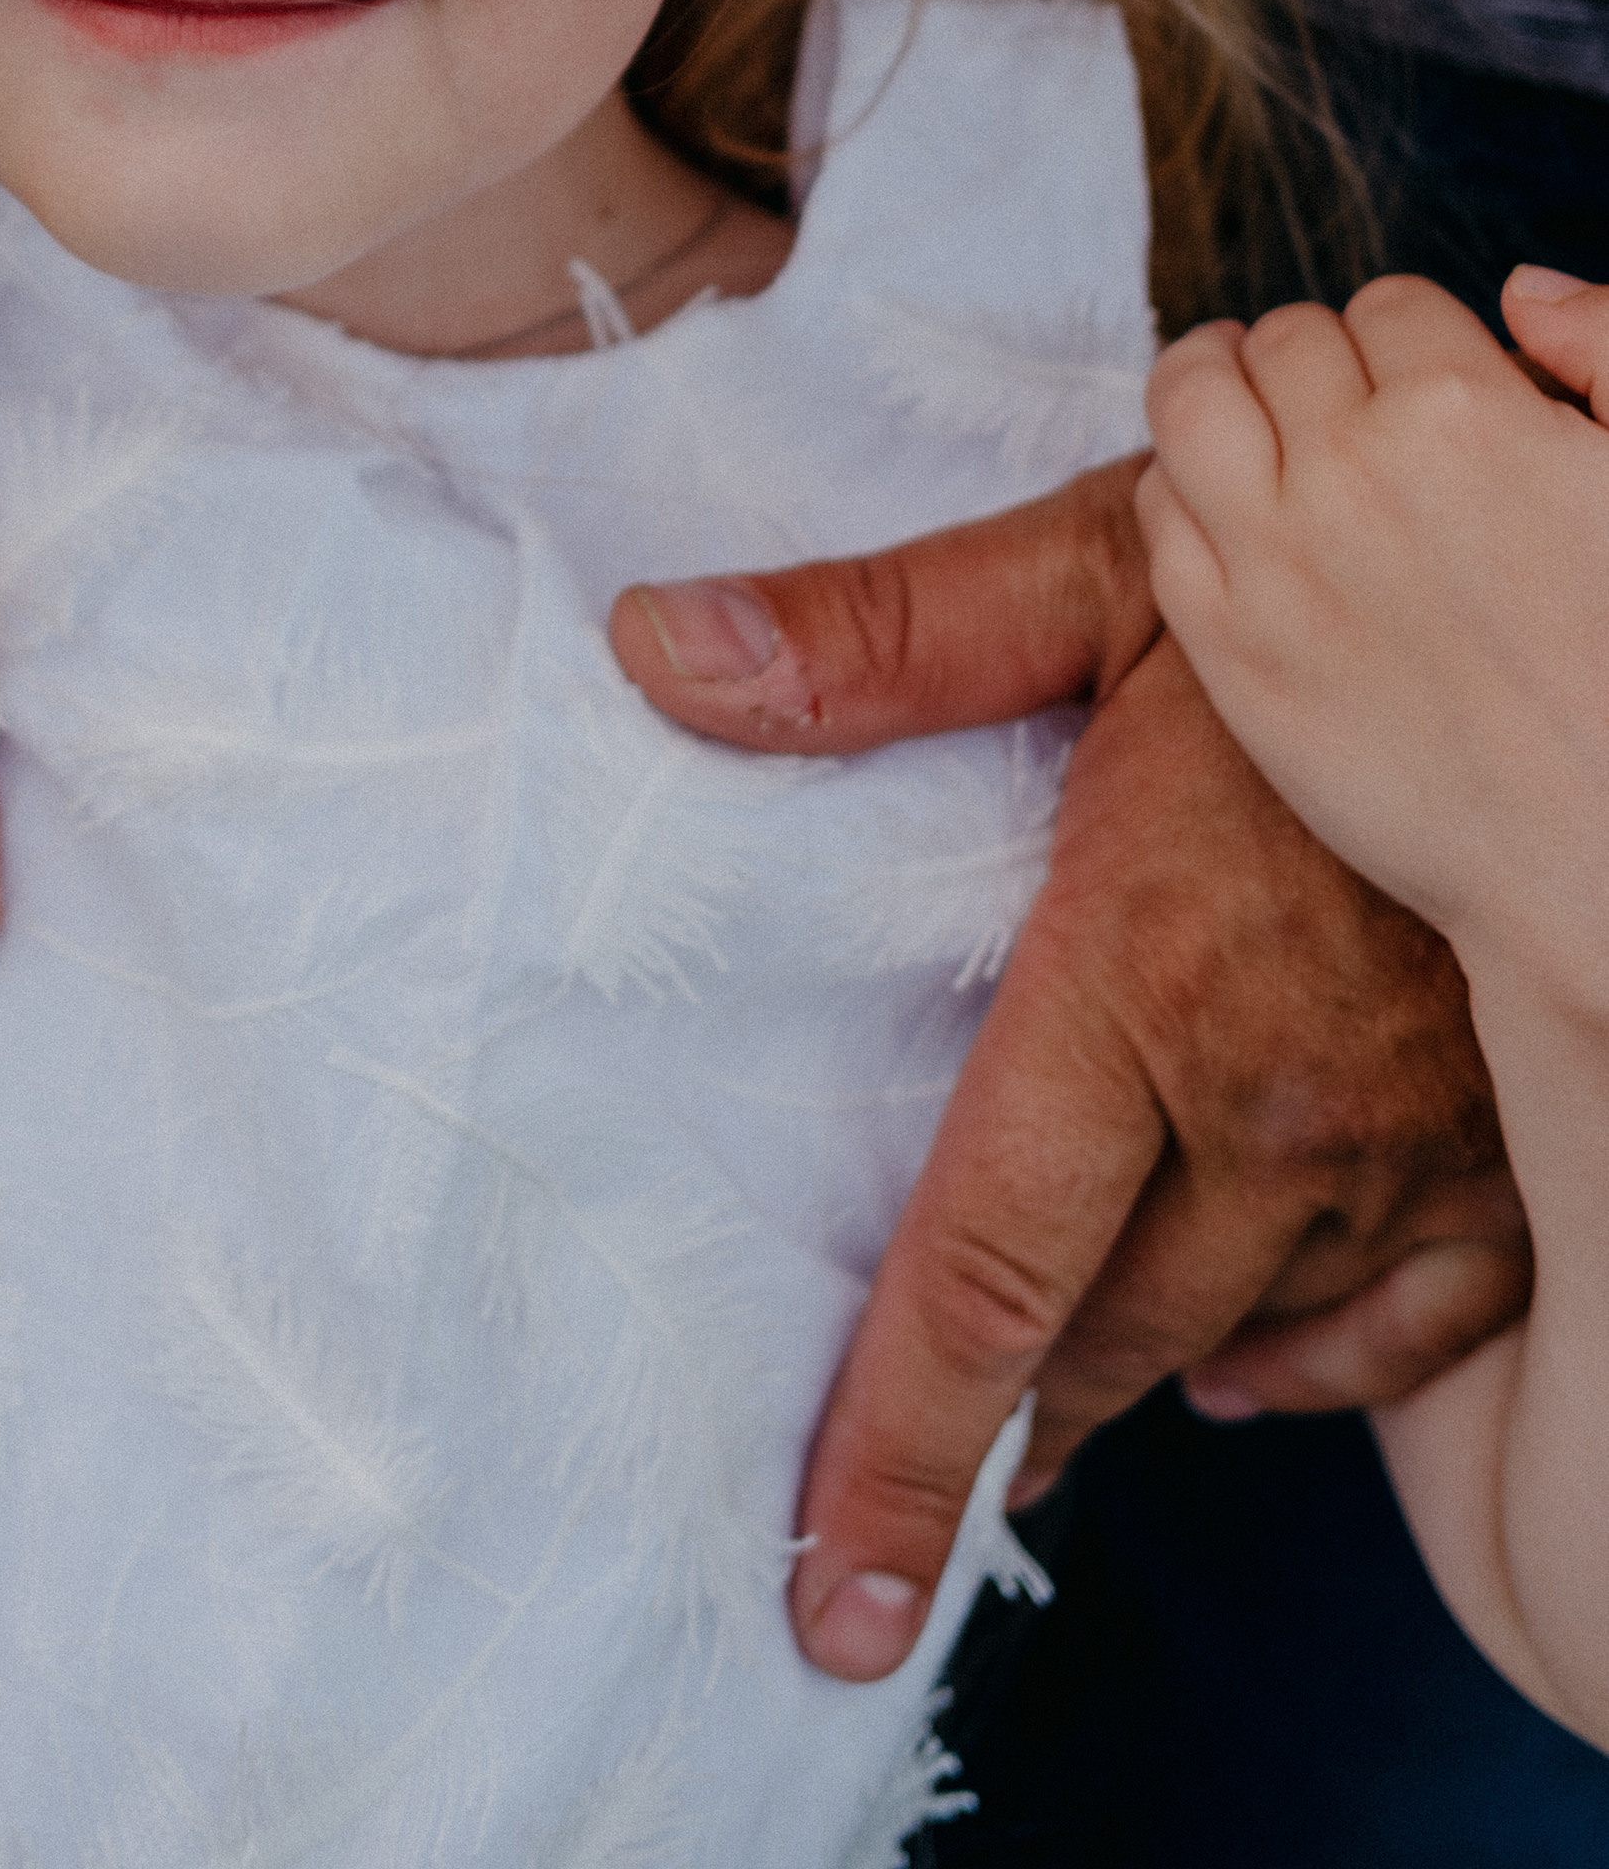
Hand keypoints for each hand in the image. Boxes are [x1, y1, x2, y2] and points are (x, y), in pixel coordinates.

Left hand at [611, 462, 1527, 1678]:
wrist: (1543, 587)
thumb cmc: (1301, 574)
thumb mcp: (1078, 573)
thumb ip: (869, 637)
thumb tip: (652, 652)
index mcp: (1140, 982)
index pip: (983, 1273)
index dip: (893, 1455)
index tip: (828, 1598)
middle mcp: (1276, 1103)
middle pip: (1099, 1339)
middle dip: (994, 1439)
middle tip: (904, 1515)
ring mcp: (1409, 1144)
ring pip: (1238, 1339)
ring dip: (1130, 1383)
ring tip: (1042, 1417)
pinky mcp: (1507, 1149)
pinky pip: (1403, 1328)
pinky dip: (1311, 1362)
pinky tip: (1246, 1365)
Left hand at [1142, 269, 1608, 1002]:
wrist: (1596, 863)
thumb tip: (1523, 290)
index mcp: (1464, 415)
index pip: (1389, 306)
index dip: (1410, 339)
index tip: (1422, 382)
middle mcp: (1349, 473)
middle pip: (1285, 341)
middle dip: (1314, 357)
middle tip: (1330, 396)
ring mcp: (1273, 562)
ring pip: (1189, 398)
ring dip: (1212, 382)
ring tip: (1232, 396)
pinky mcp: (1226, 649)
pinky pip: (1157, 515)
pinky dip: (1179, 487)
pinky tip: (1220, 506)